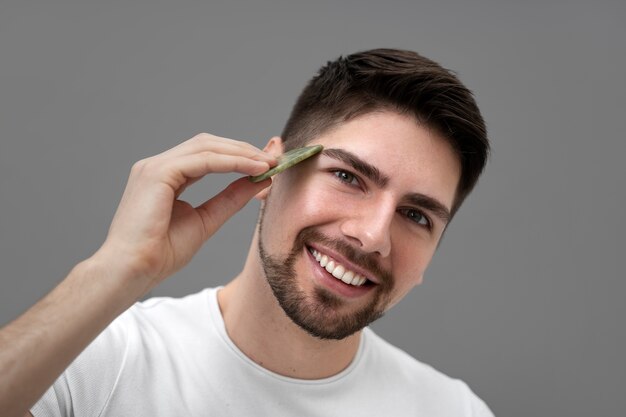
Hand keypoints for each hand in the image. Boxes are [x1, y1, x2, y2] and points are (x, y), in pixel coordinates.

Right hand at [96, 133, 274, 290]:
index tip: (268, 164)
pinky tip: (254, 169)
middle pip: (208, 144)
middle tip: (274, 158)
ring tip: (268, 163)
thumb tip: (259, 181)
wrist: (132, 271)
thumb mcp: (206, 221)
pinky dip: (231, 162)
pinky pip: (202, 160)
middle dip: (244, 149)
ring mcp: (154, 166)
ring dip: (242, 153)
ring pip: (206, 147)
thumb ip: (229, 199)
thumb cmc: (161, 253)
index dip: (239, 155)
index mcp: (165, 176)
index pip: (207, 154)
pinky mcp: (156, 173)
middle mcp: (158, 166)